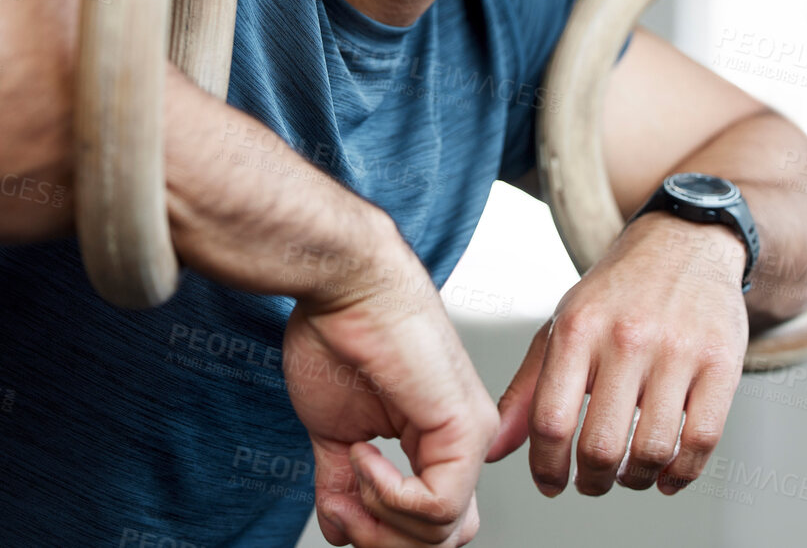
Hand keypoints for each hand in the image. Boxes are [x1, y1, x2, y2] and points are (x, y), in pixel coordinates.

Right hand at [283, 249, 497, 545]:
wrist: (344, 285)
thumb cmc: (339, 335)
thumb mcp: (336, 431)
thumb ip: (343, 483)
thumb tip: (341, 530)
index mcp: (436, 440)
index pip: (433, 522)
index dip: (383, 531)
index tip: (341, 508)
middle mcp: (462, 440)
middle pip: (444, 538)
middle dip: (384, 540)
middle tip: (345, 510)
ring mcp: (470, 434)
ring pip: (443, 532)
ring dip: (381, 518)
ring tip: (353, 467)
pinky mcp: (465, 427)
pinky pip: (437, 505)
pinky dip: (388, 495)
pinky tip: (364, 453)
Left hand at [484, 214, 748, 495]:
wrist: (684, 242)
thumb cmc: (617, 292)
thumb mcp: (562, 326)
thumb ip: (527, 389)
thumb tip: (494, 449)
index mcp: (578, 328)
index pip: (550, 419)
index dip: (546, 467)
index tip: (550, 483)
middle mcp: (627, 336)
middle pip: (601, 444)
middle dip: (591, 481)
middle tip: (591, 482)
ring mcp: (678, 350)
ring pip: (652, 449)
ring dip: (635, 480)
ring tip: (627, 476)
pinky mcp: (722, 363)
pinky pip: (701, 440)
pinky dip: (681, 473)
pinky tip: (666, 475)